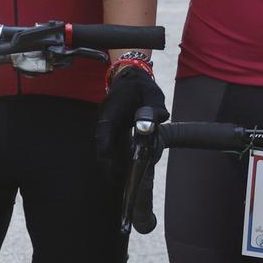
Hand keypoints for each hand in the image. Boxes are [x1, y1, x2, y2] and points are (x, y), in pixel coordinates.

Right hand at [96, 64, 167, 186]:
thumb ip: (156, 106)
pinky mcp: (111, 132)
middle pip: (101, 143)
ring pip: (104, 148)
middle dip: (106, 162)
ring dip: (109, 164)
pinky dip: (114, 160)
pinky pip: (110, 147)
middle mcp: (106, 119)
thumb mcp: (152, 93)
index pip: (105, 127)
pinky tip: (121, 173)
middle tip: (114, 180)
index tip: (106, 157)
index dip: (104, 143)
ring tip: (118, 182)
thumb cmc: (141, 87)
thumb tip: (160, 117)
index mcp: (114, 108)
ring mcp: (107, 126)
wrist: (130, 80)